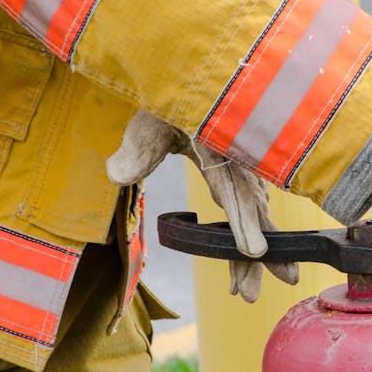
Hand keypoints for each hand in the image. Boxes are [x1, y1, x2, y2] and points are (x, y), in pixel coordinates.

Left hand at [106, 110, 297, 301]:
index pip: (236, 191)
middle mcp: (240, 162)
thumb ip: (138, 148)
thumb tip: (116, 174)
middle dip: (255, 257)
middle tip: (250, 296)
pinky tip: (249, 260)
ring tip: (245, 293)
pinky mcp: (238, 173)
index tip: (254, 253)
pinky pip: (248, 208)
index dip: (245, 224)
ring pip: (253, 216)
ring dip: (254, 255)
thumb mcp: (150, 118)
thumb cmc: (169, 93)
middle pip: (251, 214)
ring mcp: (243, 169)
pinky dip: (251, 235)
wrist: (189, 76)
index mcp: (223, 147)